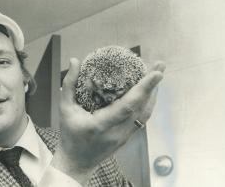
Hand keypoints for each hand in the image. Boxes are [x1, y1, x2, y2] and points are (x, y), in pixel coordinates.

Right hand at [51, 58, 164, 184]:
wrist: (77, 162)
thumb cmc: (70, 135)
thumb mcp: (64, 109)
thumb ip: (69, 85)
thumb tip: (75, 61)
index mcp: (101, 125)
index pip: (128, 106)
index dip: (144, 88)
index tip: (156, 73)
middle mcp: (118, 132)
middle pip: (142, 107)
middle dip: (153, 85)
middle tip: (159, 65)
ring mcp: (125, 136)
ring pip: (145, 113)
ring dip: (153, 94)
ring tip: (156, 76)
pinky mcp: (127, 137)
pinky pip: (142, 119)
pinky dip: (147, 103)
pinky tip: (148, 93)